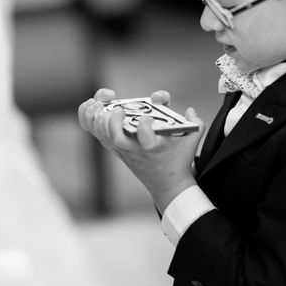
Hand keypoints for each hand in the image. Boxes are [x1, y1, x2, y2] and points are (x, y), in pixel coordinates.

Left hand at [78, 88, 205, 210]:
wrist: (167, 184)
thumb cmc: (178, 160)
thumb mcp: (192, 140)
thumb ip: (195, 123)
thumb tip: (190, 110)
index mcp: (154, 147)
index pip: (144, 136)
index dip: (145, 124)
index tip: (150, 118)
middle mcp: (134, 149)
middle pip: (115, 136)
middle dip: (114, 120)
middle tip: (120, 109)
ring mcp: (121, 149)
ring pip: (101, 133)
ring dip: (99, 115)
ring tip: (104, 101)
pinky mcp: (114, 147)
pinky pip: (95, 132)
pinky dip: (89, 118)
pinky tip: (94, 105)